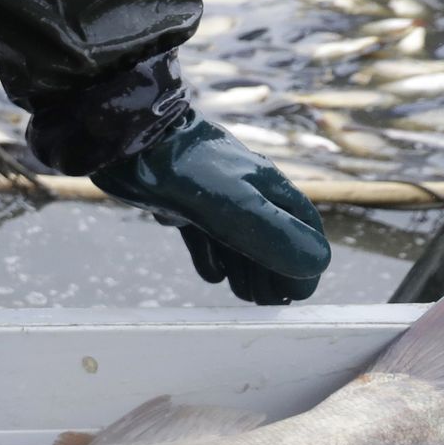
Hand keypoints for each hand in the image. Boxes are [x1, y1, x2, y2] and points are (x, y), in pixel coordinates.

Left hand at [91, 112, 330, 305]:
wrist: (128, 139)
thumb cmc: (183, 168)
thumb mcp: (234, 205)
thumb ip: (273, 234)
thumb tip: (315, 264)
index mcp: (266, 187)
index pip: (302, 227)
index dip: (305, 262)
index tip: (296, 296)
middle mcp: (245, 189)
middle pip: (273, 236)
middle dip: (275, 272)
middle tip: (268, 305)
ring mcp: (212, 195)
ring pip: (239, 238)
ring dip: (246, 270)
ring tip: (247, 297)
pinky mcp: (181, 201)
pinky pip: (204, 233)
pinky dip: (211, 256)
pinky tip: (212, 275)